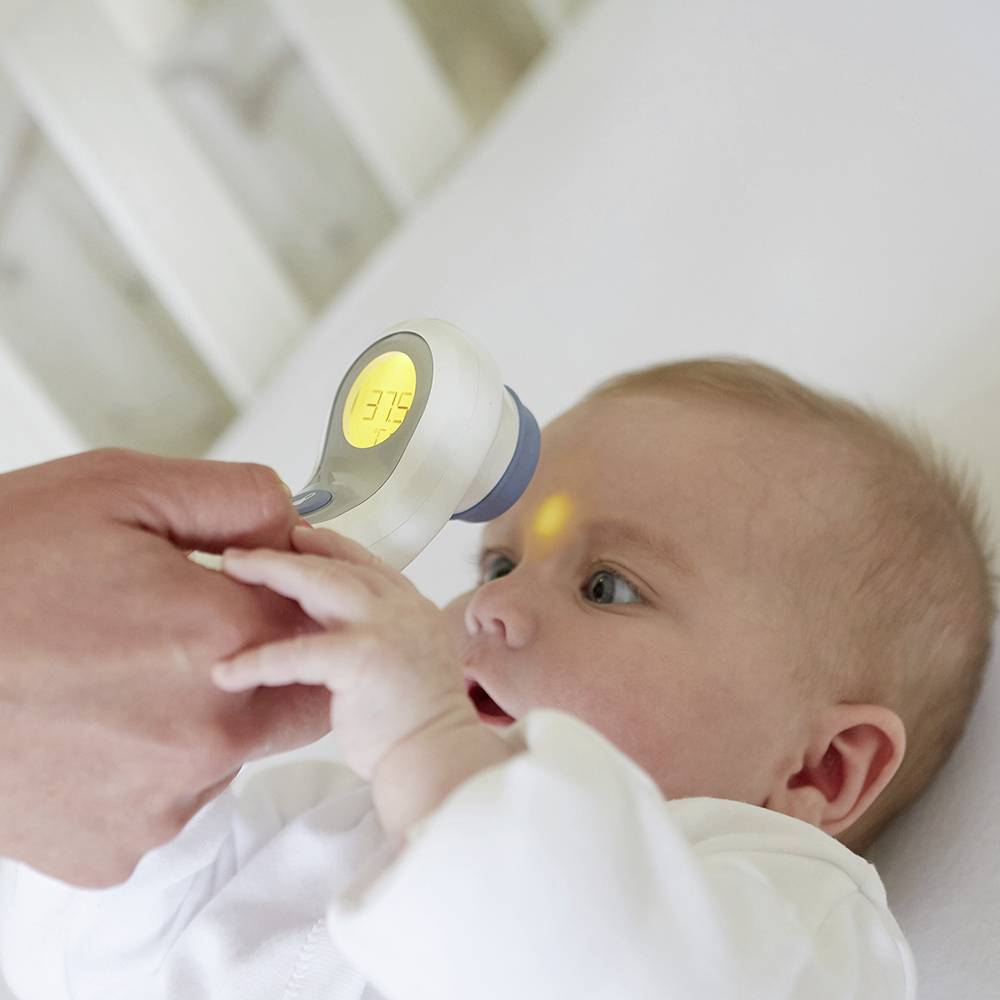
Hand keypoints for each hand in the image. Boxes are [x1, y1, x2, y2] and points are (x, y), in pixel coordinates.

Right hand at [0, 449, 331, 887]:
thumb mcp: (120, 490)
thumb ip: (236, 499)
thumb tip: (292, 528)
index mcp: (218, 636)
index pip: (320, 625)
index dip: (290, 602)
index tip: (256, 595)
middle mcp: (203, 734)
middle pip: (290, 699)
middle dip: (261, 665)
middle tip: (181, 634)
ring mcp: (158, 803)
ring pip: (226, 753)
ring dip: (195, 718)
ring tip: (111, 678)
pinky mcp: (110, 849)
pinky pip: (165, 803)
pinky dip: (142, 768)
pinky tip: (87, 726)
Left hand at [210, 526, 477, 780]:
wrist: (436, 756)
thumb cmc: (411, 724)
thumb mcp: (399, 662)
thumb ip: (369, 636)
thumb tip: (323, 628)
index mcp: (412, 608)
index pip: (365, 564)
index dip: (329, 547)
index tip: (298, 536)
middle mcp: (402, 608)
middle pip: (337, 565)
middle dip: (288, 552)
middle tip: (246, 550)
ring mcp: (386, 628)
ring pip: (320, 584)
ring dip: (271, 572)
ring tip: (232, 569)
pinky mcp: (362, 658)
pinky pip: (299, 652)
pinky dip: (258, 660)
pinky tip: (227, 671)